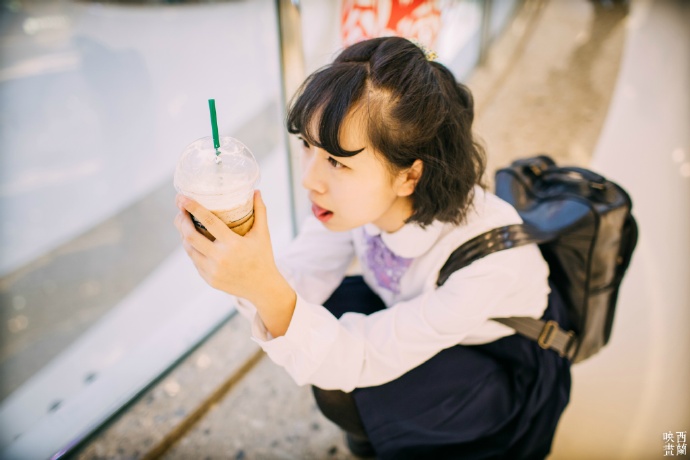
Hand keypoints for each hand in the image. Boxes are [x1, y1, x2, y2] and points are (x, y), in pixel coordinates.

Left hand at [174, 191, 295, 335]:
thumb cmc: (263, 257)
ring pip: (189, 249)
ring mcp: (212, 271)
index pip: (208, 222)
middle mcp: (220, 258)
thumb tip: (256, 191)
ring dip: (183, 235)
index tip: (182, 198)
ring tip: (183, 222)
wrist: (263, 288)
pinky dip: (191, 249)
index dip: (193, 208)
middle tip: (180, 209)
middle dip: (181, 220)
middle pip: (191, 236)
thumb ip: (260, 211)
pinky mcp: (208, 279)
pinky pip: (194, 261)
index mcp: (233, 244)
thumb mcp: (263, 234)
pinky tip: (191, 240)